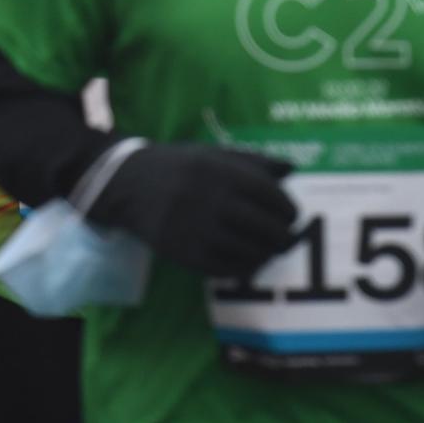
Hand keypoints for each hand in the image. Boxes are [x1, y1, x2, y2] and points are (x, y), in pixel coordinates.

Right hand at [86, 144, 298, 276]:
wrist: (130, 185)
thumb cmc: (181, 167)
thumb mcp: (215, 154)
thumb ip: (255, 161)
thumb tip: (293, 167)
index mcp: (222, 172)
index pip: (271, 196)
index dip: (288, 209)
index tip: (292, 216)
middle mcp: (212, 200)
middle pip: (266, 228)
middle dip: (284, 237)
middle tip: (287, 239)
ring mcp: (198, 230)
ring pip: (250, 252)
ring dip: (267, 254)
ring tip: (269, 250)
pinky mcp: (186, 254)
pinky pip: (227, 268)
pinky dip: (244, 267)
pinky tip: (247, 260)